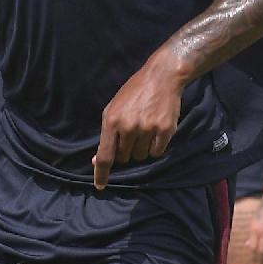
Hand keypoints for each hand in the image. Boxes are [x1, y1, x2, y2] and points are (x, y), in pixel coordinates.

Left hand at [92, 59, 184, 190]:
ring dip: (141, 148)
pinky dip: (155, 146)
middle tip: (132, 134)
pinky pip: (156, 152)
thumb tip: (97, 161)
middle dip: (126, 151)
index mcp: (112, 121)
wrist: (161, 77)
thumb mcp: (113, 109)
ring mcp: (147, 129)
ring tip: (144, 129)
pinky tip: (155, 131)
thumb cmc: (133, 93)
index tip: (100, 186)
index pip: (105, 155)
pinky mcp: (165, 130)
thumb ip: (106, 136)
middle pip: (124, 158)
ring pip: (141, 156)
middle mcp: (128, 127)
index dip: (101, 173)